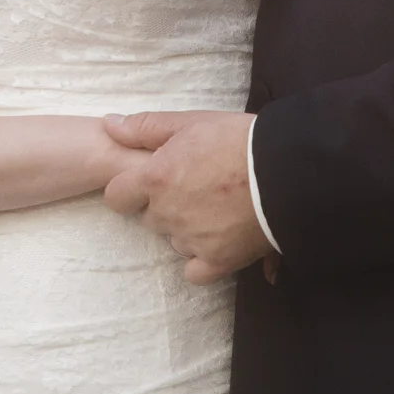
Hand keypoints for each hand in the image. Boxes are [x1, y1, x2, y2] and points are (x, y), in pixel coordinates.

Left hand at [100, 110, 271, 284]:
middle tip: (194, 189)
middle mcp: (168, 213)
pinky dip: (201, 260)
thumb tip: (108, 126)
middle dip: (164, 206)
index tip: (149, 183)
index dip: (129, 190)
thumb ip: (144, 127)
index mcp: (155, 178)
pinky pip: (194, 272)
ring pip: (173, 240)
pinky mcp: (218, 260)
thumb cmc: (237, 139)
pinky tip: (215, 243)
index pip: (116, 197)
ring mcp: (191, 240)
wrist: (284, 169)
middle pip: (149, 218)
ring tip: (214, 209)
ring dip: (185, 228)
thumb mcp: (190, 121)